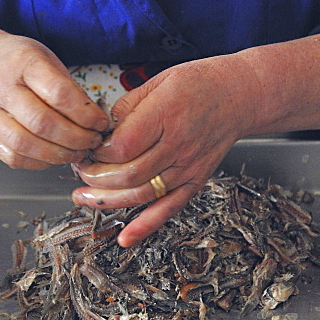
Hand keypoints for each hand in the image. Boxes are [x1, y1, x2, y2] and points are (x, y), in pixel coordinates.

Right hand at [0, 22, 108, 168]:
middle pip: (41, 122)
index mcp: (24, 63)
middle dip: (75, 138)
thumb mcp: (49, 60)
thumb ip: (70, 89)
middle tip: (92, 141)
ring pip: (25, 144)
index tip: (100, 122)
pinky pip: (13, 157)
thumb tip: (96, 121)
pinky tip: (54, 157)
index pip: (59, 93)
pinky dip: (38, 163)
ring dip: (58, 155)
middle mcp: (2, 87)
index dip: (85, 114)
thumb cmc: (22, 63)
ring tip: (77, 152)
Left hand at [71, 55, 253, 245]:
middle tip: (81, 170)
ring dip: (108, 201)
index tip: (87, 146)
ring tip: (83, 197)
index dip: (97, 152)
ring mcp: (188, 167)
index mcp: (165, 114)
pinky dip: (146, 227)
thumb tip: (100, 130)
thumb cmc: (199, 84)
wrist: (239, 96)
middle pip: (128, 174)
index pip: (122, 146)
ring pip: (142, 195)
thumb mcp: (158, 81)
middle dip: (95, 177)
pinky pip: (169, 209)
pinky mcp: (195, 181)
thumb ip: (126, 106)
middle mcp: (178, 144)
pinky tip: (125, 238)